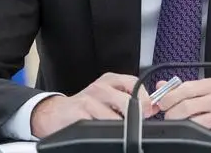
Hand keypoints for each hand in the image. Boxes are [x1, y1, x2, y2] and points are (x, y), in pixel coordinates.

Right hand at [30, 72, 155, 138]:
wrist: (56, 112)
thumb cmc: (86, 105)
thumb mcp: (109, 96)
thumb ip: (130, 99)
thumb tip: (154, 107)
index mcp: (110, 80)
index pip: (134, 83)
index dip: (145, 97)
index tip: (150, 109)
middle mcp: (100, 87)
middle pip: (125, 100)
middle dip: (135, 115)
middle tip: (138, 123)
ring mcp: (88, 99)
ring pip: (113, 116)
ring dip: (120, 125)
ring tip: (119, 128)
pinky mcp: (78, 113)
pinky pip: (97, 125)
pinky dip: (103, 130)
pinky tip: (101, 130)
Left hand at [155, 78, 210, 147]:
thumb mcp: (206, 91)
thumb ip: (183, 88)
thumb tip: (161, 86)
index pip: (184, 89)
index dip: (168, 98)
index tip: (163, 104)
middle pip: (186, 107)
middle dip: (171, 115)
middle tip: (169, 118)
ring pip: (193, 122)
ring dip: (182, 126)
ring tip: (181, 126)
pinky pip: (204, 135)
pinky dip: (195, 136)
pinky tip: (195, 133)